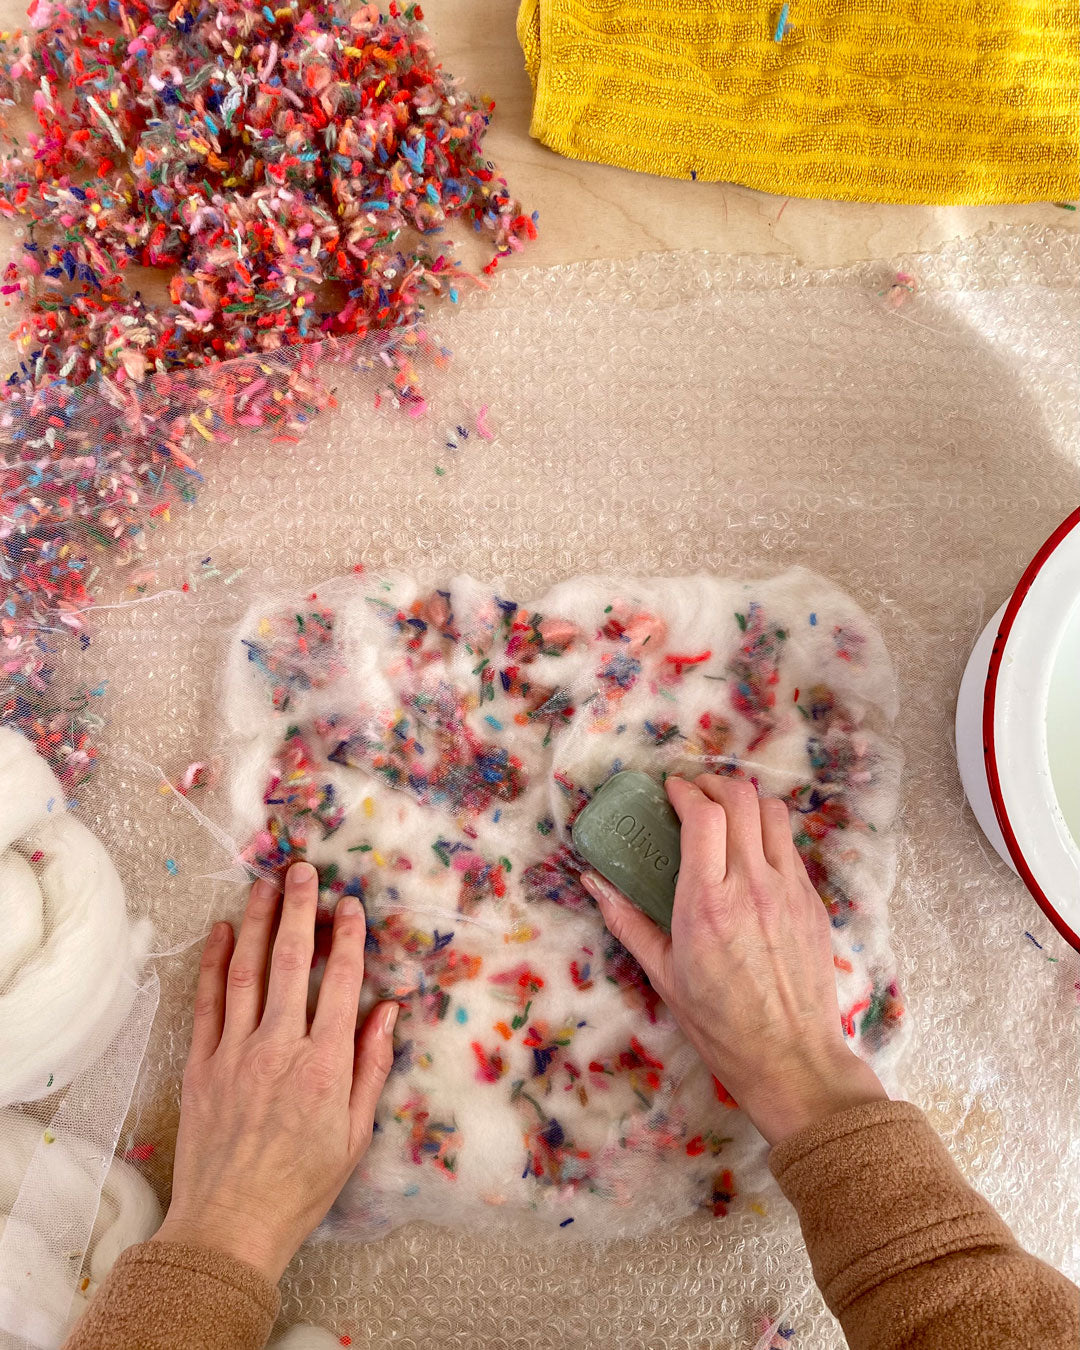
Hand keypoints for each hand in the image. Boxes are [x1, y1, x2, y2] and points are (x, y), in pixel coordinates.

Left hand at [153, 861, 397, 1281]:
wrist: (229, 1225)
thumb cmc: (301, 1186)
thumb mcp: (355, 1134)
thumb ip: (372, 1066)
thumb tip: (388, 1010)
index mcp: (325, 1066)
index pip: (341, 984)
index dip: (348, 939)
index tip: (351, 905)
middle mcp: (280, 1048)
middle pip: (291, 962)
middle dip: (300, 911)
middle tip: (304, 870)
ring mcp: (235, 1052)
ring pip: (247, 971)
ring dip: (257, 922)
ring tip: (266, 885)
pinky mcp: (201, 1064)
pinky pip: (208, 1001)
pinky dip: (215, 962)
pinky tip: (222, 932)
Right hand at [581, 775, 885, 1145]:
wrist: (790, 1057)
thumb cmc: (719, 1024)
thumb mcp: (663, 974)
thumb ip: (627, 922)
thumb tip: (594, 884)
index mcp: (706, 902)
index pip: (703, 815)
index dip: (685, 790)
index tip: (671, 790)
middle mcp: (751, 885)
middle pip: (740, 799)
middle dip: (714, 783)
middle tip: (695, 792)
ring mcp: (788, 890)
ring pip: (773, 813)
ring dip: (746, 801)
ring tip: (727, 812)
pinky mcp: (812, 902)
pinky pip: (790, 847)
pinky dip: (768, 833)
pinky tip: (752, 852)